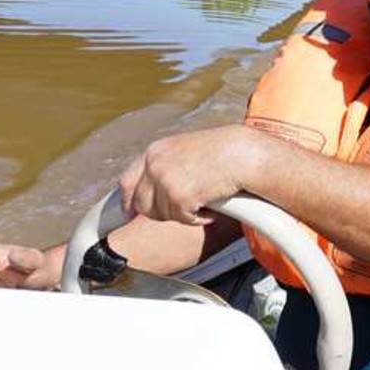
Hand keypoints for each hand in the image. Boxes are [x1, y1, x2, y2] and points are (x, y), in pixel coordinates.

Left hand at [119, 125, 261, 226]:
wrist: (242, 154)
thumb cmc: (224, 151)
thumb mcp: (186, 150)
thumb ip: (166, 165)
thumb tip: (155, 189)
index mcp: (155, 151)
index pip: (127, 181)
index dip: (128, 200)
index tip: (130, 212)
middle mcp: (155, 165)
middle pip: (142, 204)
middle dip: (161, 212)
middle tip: (184, 209)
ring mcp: (165, 181)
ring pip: (163, 215)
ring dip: (184, 214)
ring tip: (205, 200)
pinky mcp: (179, 198)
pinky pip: (183, 219)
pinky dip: (199, 218)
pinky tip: (211, 205)